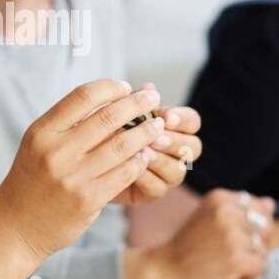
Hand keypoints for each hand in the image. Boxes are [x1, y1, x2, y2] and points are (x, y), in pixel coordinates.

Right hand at [0, 78, 163, 261]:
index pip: (83, 96)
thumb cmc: (31, 182)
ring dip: (146, 132)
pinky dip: (140, 161)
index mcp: (42, 132)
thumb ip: (68, 125)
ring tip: (157, 126)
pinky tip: (146, 155)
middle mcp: (56, 151)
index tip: (126, 86)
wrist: (15, 228)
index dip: (110, 87)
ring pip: (122, 145)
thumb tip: (110, 98)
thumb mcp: (38, 146)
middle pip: (108, 117)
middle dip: (138, 103)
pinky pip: (124, 173)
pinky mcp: (88, 200)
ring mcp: (73, 177)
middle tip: (154, 96)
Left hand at [114, 90, 201, 205]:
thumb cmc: (105, 130)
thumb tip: (148, 86)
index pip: (193, 122)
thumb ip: (134, 102)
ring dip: (160, 160)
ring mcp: (167, 174)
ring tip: (142, 151)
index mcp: (174, 128)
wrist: (84, 160)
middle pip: (194, 147)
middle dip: (174, 141)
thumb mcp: (117, 113)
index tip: (165, 116)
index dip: (183, 120)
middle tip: (155, 136)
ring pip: (178, 170)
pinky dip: (146, 178)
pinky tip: (132, 167)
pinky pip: (158, 188)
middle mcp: (176, 152)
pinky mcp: (153, 192)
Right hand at [138, 189, 272, 278]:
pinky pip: (260, 267)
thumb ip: (240, 211)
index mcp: (220, 198)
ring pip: (264, 250)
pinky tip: (228, 278)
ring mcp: (233, 236)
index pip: (261, 209)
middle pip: (266, 229)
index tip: (230, 238)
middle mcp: (228, 212)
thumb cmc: (188, 247)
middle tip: (229, 256)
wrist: (164, 270)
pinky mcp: (237, 259)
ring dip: (249, 263)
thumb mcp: (211, 219)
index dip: (253, 228)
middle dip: (256, 246)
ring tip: (225, 267)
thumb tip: (271, 203)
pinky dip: (248, 276)